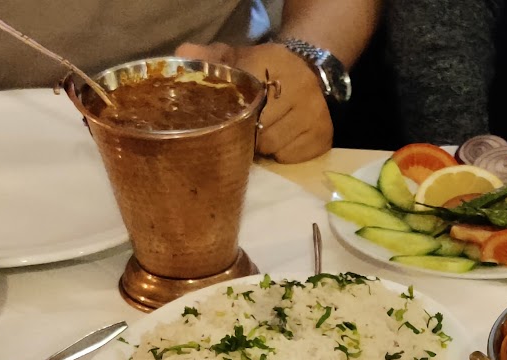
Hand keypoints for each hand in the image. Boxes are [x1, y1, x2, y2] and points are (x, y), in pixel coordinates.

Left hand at [178, 41, 333, 163]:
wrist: (309, 68)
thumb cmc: (262, 68)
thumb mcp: (235, 57)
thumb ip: (208, 58)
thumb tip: (182, 55)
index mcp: (271, 65)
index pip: (244, 101)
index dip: (229, 116)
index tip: (219, 122)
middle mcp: (298, 88)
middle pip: (258, 130)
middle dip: (243, 135)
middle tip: (236, 133)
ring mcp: (313, 114)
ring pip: (273, 146)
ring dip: (261, 146)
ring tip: (258, 136)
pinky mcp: (323, 135)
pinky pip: (291, 157)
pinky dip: (280, 154)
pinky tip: (279, 141)